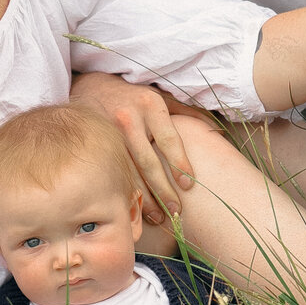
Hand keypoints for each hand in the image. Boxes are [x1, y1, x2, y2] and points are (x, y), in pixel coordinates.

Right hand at [68, 73, 206, 222]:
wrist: (90, 87)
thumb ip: (185, 112)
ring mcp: (109, 134)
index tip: (188, 185)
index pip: (168, 139)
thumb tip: (215, 130)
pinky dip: (126, 194)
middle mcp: (128, 119)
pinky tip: (137, 209)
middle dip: (163, 190)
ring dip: (144, 199)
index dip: (179, 163)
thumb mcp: (159, 96)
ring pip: (129, 173)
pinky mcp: (97, 147)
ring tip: (159, 217)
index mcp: (149, 105)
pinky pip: (112, 176)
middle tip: (177, 210)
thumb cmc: (133, 96)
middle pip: (148, 162)